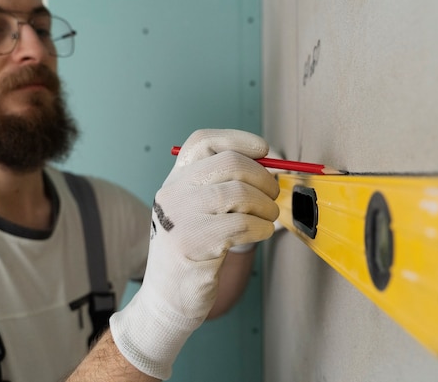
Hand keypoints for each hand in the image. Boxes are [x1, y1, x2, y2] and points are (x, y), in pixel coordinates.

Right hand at [109, 129, 279, 378]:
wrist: (166, 298)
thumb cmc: (192, 251)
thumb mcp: (196, 210)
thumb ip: (221, 186)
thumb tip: (268, 166)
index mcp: (175, 180)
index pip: (203, 141)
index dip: (238, 139)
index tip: (263, 150)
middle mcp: (174, 192)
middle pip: (230, 163)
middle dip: (263, 177)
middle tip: (272, 195)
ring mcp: (180, 217)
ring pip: (240, 193)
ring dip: (266, 206)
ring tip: (267, 218)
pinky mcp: (193, 243)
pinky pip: (242, 224)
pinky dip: (262, 228)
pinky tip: (259, 234)